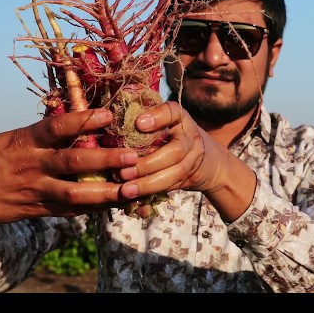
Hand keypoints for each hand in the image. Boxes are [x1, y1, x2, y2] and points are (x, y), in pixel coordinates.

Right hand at [0, 108, 139, 234]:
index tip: (107, 115)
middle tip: (132, 157)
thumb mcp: (14, 137)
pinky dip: (93, 208)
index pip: (56, 127)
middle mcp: (32, 165)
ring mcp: (36, 190)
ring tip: (130, 188)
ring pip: (74, 194)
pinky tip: (115, 204)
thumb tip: (72, 105)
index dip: (82, 120)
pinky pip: (70, 211)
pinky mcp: (38, 210)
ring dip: (105, 192)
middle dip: (105, 160)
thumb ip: (43, 129)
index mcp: (26, 140)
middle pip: (73, 162)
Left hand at [115, 101, 256, 221]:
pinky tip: (135, 200)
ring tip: (126, 190)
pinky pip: (172, 187)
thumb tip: (106, 132)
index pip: (173, 112)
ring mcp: (193, 158)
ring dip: (148, 183)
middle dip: (148, 164)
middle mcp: (190, 136)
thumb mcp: (163, 123)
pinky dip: (152, 193)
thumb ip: (143, 125)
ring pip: (175, 173)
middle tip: (122, 172)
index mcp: (180, 118)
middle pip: (175, 151)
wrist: (207, 161)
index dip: (158, 118)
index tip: (138, 124)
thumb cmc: (171, 137)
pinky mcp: (190, 177)